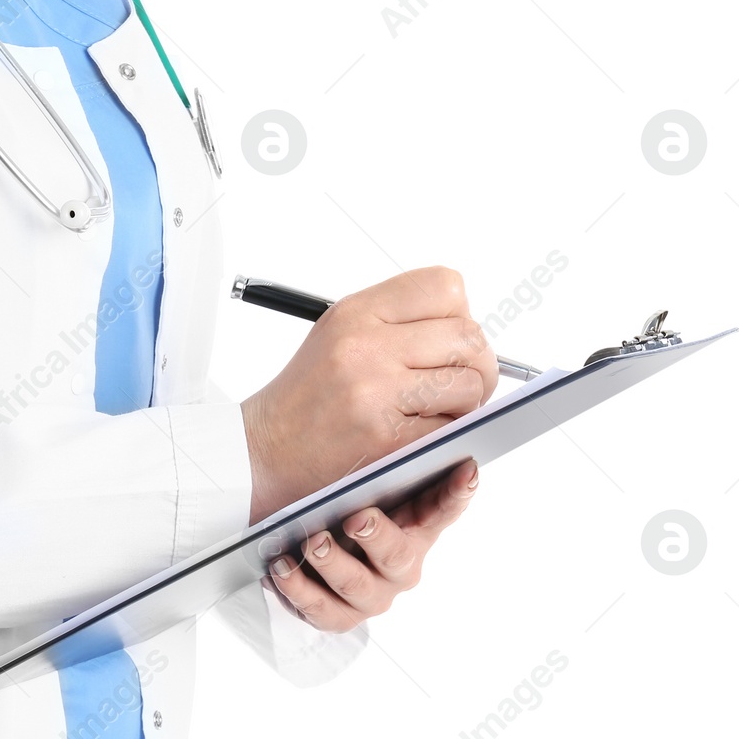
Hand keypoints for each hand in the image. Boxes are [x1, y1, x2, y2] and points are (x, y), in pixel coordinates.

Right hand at [240, 266, 495, 524]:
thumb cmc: (305, 398)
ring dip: (466, 403)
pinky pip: (452, 428)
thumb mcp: (338, 335)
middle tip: (458, 382)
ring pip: (469, 384)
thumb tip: (469, 328)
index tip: (447, 338)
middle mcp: (366, 345)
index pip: (446, 287)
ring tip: (438, 410)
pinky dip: (448, 435)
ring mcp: (377, 392)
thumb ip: (398, 322)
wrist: (262, 451)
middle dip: (476, 363)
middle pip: (468, 337)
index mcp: (357, 312)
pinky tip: (423, 434)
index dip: (459, 314)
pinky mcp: (388, 438)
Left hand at [264, 459, 478, 631]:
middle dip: (378, 536)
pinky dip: (299, 590)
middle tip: (355, 518)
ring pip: (358, 587)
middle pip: (398, 555)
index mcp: (414, 525)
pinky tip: (280, 566)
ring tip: (310, 542)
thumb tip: (408, 422)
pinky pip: (322, 611)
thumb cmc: (334, 501)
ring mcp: (372, 591)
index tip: (466, 470)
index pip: (444, 507)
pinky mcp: (339, 613)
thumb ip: (384, 461)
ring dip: (332, 565)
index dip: (457, 493)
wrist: (291, 536)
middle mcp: (400, 563)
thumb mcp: (358, 480)